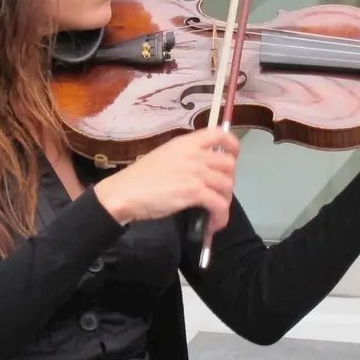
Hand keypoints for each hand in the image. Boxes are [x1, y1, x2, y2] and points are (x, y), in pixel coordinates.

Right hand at [93, 128, 239, 233]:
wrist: (126, 192)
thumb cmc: (141, 176)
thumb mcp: (165, 156)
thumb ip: (185, 157)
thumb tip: (201, 169)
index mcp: (187, 143)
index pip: (220, 134)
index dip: (232, 146)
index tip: (232, 157)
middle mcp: (195, 154)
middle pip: (229, 165)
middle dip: (229, 181)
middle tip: (219, 193)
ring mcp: (196, 172)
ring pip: (227, 185)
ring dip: (225, 201)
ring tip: (216, 211)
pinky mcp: (195, 192)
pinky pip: (219, 204)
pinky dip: (221, 217)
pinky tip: (214, 224)